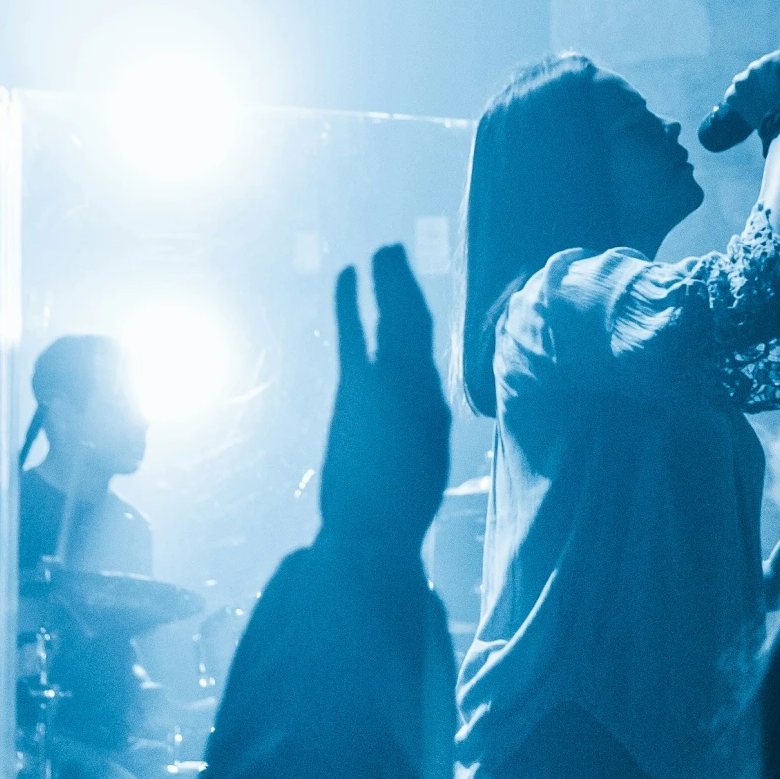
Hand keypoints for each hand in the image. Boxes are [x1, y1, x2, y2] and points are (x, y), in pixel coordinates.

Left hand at [318, 246, 450, 563]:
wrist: (371, 529)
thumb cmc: (397, 504)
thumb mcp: (423, 459)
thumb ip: (423, 419)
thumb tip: (424, 393)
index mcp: (432, 404)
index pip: (424, 344)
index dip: (414, 308)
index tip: (406, 284)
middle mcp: (418, 386)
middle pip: (412, 322)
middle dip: (403, 284)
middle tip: (393, 249)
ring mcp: (390, 384)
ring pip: (392, 320)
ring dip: (387, 283)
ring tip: (382, 251)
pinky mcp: (359, 387)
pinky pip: (356, 332)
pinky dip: (351, 301)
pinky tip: (347, 274)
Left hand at [722, 36, 779, 132]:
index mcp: (775, 59)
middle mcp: (756, 65)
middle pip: (761, 69)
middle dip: (766, 78)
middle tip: (772, 91)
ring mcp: (742, 80)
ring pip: (745, 81)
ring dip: (750, 87)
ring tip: (759, 100)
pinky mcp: (732, 95)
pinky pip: (734, 95)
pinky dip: (738, 100)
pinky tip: (746, 106)